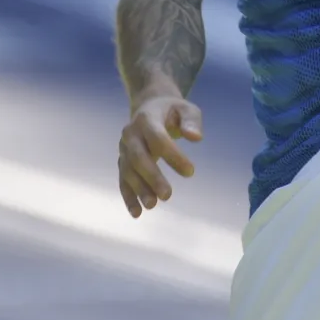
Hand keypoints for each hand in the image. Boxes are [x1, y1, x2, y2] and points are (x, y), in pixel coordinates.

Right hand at [118, 93, 203, 217]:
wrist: (149, 107)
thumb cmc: (173, 110)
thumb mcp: (186, 108)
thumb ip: (192, 121)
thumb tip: (196, 137)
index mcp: (146, 118)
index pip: (158, 139)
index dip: (173, 156)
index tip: (191, 172)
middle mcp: (130, 134)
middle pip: (138, 157)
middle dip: (152, 177)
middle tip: (168, 195)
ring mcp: (124, 149)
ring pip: (129, 171)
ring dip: (139, 189)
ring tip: (153, 205)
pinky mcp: (123, 161)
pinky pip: (123, 180)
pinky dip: (129, 197)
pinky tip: (137, 213)